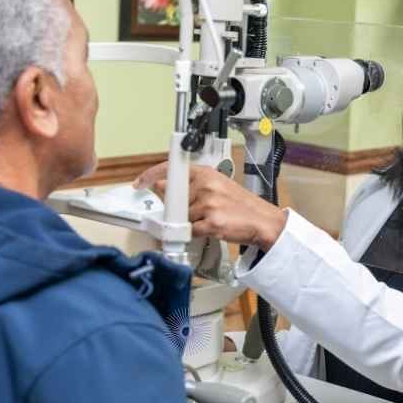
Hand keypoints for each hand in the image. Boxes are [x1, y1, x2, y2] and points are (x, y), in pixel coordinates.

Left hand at [134, 162, 287, 250]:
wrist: (262, 221)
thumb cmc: (241, 205)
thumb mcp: (217, 185)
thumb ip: (192, 185)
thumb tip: (164, 186)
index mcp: (205, 173)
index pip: (170, 169)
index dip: (150, 176)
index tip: (140, 183)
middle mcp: (205, 185)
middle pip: (174, 200)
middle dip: (180, 209)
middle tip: (198, 211)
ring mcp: (207, 204)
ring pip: (182, 217)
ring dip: (192, 222)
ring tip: (211, 219)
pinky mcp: (210, 222)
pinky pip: (191, 230)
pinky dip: (198, 233)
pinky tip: (213, 228)